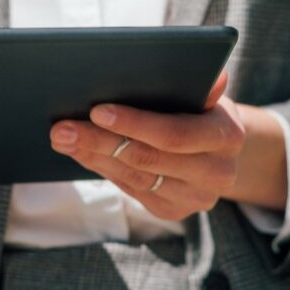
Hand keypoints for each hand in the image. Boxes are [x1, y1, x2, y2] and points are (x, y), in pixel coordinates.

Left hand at [49, 72, 248, 220]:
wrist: (220, 150)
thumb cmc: (204, 110)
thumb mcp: (208, 93)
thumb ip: (205, 87)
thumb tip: (216, 78)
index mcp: (228, 137)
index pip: (175, 134)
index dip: (135, 124)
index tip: (97, 110)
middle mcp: (217, 173)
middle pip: (147, 158)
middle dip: (100, 141)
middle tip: (62, 128)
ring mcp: (196, 198)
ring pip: (135, 177)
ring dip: (93, 156)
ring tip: (62, 138)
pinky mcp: (175, 211)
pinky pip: (132, 189)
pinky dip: (102, 169)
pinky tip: (80, 152)